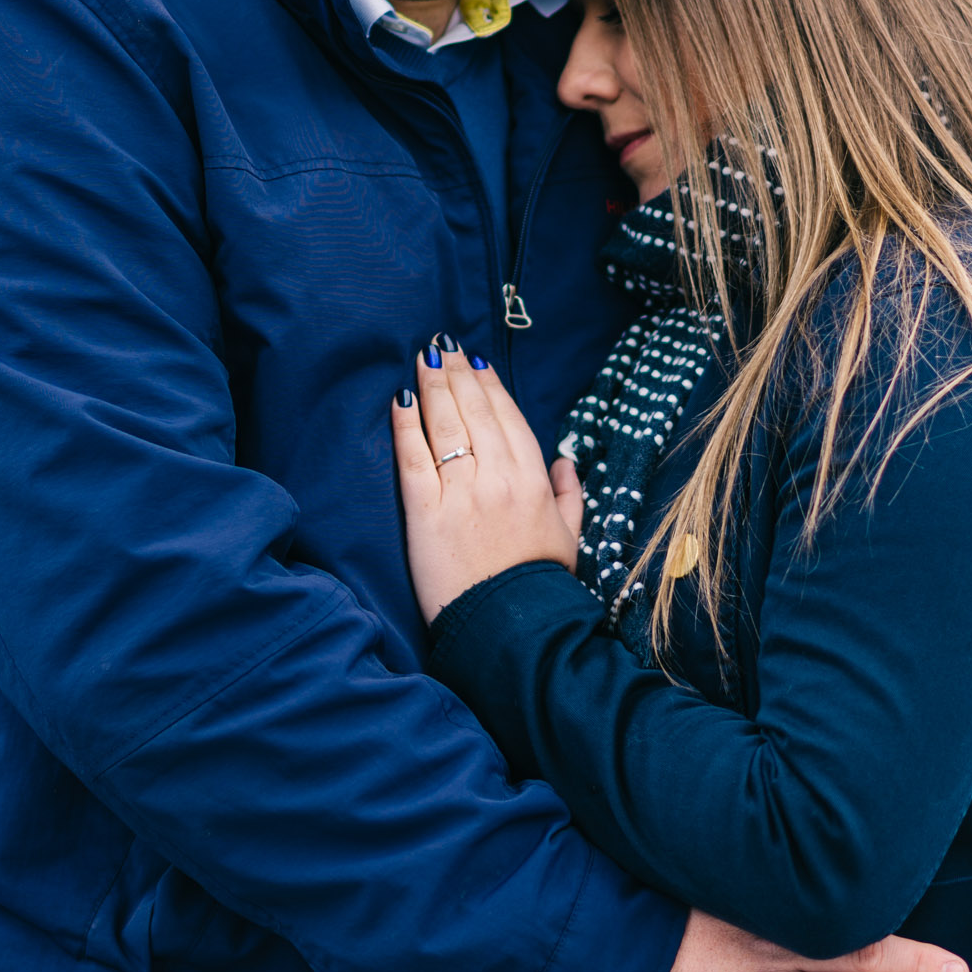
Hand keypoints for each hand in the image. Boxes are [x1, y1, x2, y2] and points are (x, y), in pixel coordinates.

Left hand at [392, 342, 584, 623]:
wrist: (509, 626)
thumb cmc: (540, 583)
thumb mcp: (570, 536)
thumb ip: (569, 494)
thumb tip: (563, 461)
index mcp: (533, 479)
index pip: (507, 418)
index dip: (488, 386)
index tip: (474, 363)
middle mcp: (498, 476)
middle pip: (473, 411)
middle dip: (456, 373)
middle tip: (441, 345)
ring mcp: (460, 491)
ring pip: (445, 424)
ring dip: (433, 385)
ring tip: (422, 359)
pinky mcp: (425, 512)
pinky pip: (413, 458)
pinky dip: (406, 426)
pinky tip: (401, 400)